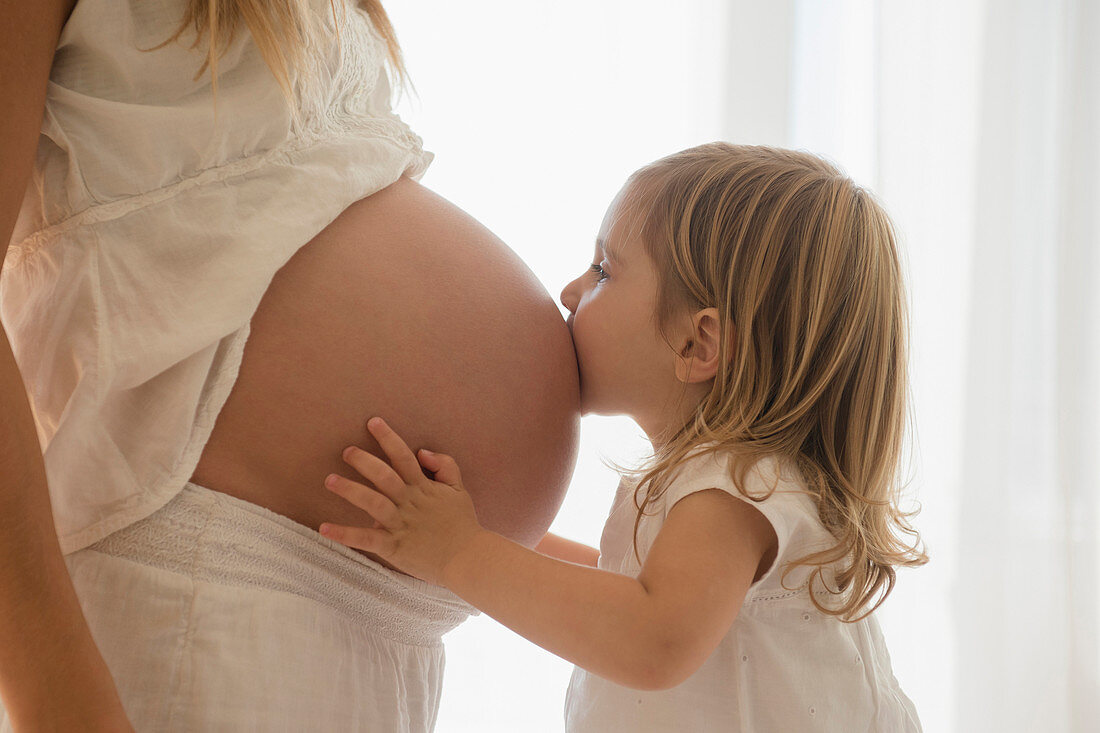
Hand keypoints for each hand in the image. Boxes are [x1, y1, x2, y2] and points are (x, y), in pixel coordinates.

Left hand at [319, 417, 484, 586]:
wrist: (468, 558)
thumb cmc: (462, 524)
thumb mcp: (459, 489)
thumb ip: (445, 465)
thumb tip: (422, 451)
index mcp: (423, 488)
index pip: (404, 457)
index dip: (388, 438)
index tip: (373, 422)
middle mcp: (409, 502)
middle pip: (384, 476)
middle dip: (364, 461)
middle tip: (346, 451)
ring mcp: (400, 524)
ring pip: (373, 503)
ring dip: (350, 491)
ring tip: (330, 480)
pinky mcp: (393, 546)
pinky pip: (366, 539)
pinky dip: (345, 534)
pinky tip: (325, 528)